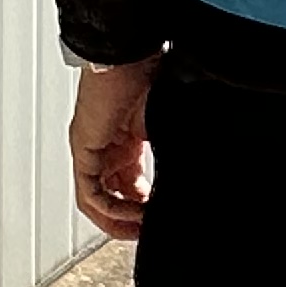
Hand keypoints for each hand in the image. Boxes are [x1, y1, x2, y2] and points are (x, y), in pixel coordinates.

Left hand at [69, 55, 161, 240]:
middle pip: (113, 195)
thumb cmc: (151, 74)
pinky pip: (89, 192)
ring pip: (96, 200)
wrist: (132, 53)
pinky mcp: (83, 149)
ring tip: (139, 231)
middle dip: (131, 220)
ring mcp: (92, 149)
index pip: (131, 184)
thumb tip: (202, 170)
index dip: (145, 207)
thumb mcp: (168, 125)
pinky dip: (108, 209)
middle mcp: (106, 147)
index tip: (161, 219)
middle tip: (150, 233)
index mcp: (127, 140)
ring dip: (117, 220)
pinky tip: (130, 215)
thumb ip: (175, 150)